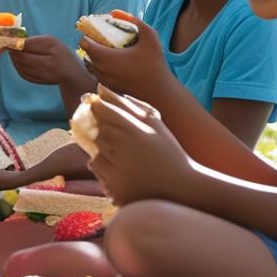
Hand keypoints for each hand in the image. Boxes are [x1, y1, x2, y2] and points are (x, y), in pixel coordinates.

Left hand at [7, 35, 82, 85]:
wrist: (72, 73)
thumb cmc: (60, 53)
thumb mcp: (51, 41)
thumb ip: (33, 41)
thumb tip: (14, 41)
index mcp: (52, 47)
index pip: (27, 45)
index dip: (15, 41)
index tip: (9, 38)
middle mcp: (48, 62)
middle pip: (22, 57)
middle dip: (13, 51)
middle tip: (8, 45)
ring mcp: (43, 74)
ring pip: (21, 66)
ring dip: (14, 59)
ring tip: (13, 52)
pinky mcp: (39, 81)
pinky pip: (23, 73)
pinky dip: (18, 67)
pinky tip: (18, 62)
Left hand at [80, 12, 174, 100]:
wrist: (160, 92)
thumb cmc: (155, 63)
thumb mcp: (149, 36)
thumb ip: (133, 20)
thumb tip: (114, 12)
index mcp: (106, 57)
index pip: (84, 44)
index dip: (87, 36)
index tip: (95, 32)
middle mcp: (101, 70)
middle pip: (85, 55)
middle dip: (90, 46)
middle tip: (100, 40)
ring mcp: (104, 81)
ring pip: (90, 67)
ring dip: (93, 58)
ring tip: (105, 51)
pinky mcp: (109, 89)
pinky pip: (97, 76)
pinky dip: (100, 68)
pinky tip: (112, 64)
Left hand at [85, 85, 193, 205]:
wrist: (182, 188)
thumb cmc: (169, 152)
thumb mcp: (155, 124)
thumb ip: (129, 105)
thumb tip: (101, 88)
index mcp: (135, 132)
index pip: (104, 111)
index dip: (97, 106)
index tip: (96, 105)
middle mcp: (124, 151)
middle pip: (97, 132)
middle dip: (102, 131)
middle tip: (117, 135)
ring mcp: (118, 171)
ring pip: (94, 151)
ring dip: (103, 150)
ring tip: (125, 155)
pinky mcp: (114, 188)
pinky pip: (96, 169)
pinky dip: (104, 166)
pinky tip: (123, 167)